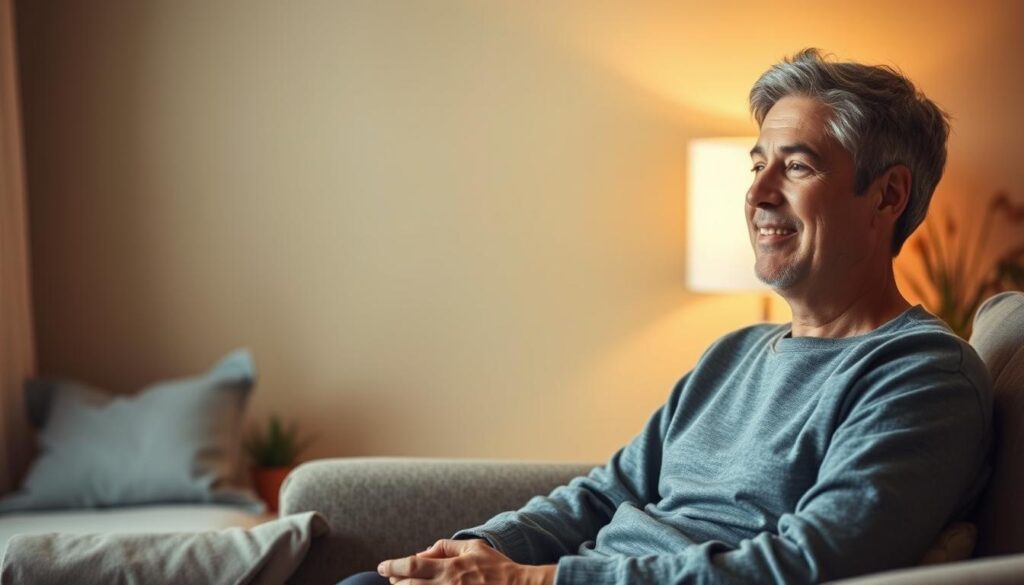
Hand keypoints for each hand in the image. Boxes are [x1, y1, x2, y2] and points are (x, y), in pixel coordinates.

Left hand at [377, 538, 555, 584]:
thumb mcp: (474, 547)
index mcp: (450, 568)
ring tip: (401, 584)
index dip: (392, 566)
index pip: (412, 566)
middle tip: (390, 577)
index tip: (381, 566)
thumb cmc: (497, 567)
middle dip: (395, 581)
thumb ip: (447, 546)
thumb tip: (424, 551)